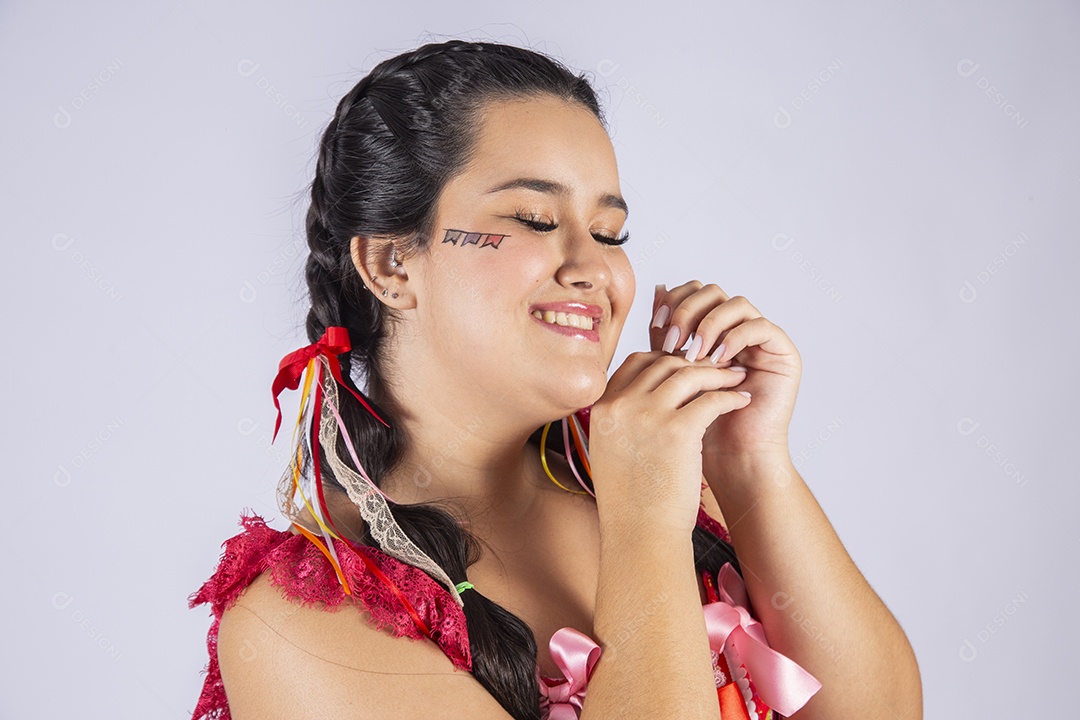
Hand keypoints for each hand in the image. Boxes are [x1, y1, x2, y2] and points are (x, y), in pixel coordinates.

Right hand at [587, 348, 752, 535]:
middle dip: (695, 362)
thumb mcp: (610, 452)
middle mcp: (621, 406)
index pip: (635, 362)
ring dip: (717, 373)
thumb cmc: (631, 502)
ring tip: (736, 378)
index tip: (687, 366)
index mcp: (602, 409)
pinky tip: (741, 400)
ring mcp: (648, 416)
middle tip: (719, 366)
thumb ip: (622, 420)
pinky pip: (711, 399)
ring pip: (689, 374)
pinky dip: (730, 396)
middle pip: (664, 362)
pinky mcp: (678, 431)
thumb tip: (645, 398)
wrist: (640, 535)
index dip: (665, 358)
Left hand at [649, 282, 801, 489]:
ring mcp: (761, 340)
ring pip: (735, 303)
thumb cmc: (696, 425)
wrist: (729, 460)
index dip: (674, 302)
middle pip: (712, 291)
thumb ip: (666, 335)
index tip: (658, 326)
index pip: (692, 293)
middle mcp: (737, 330)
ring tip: (694, 354)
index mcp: (711, 331)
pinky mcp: (783, 353)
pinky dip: (736, 337)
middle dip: (688, 311)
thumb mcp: (673, 374)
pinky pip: (761, 326)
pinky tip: (719, 359)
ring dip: (709, 324)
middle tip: (674, 340)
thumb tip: (657, 289)